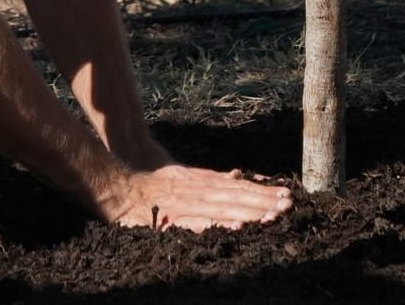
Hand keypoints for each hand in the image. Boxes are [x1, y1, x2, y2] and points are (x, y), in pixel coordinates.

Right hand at [103, 165, 292, 231]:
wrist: (116, 184)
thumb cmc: (150, 181)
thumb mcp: (183, 174)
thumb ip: (209, 178)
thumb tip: (237, 176)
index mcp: (201, 182)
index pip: (237, 187)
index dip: (262, 191)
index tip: (285, 195)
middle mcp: (196, 190)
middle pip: (235, 196)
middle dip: (263, 202)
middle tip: (289, 207)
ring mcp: (184, 203)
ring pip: (223, 208)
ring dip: (249, 213)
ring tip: (272, 217)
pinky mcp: (170, 218)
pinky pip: (198, 224)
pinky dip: (218, 226)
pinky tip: (236, 229)